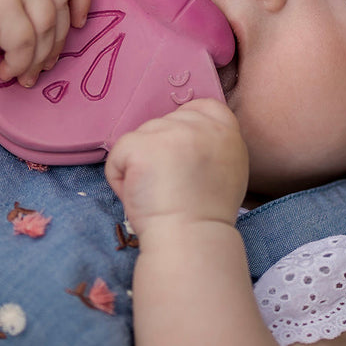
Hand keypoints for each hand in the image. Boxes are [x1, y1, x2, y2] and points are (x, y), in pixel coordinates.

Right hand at [0, 0, 89, 85]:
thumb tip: (72, 15)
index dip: (80, 0)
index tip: (80, 23)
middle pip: (59, 5)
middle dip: (57, 41)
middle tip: (46, 64)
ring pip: (46, 27)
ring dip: (38, 57)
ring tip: (24, 73)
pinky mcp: (0, 3)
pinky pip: (25, 43)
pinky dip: (19, 63)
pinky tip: (5, 70)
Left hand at [105, 99, 248, 235]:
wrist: (191, 239)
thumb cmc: (205, 216)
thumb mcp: (228, 170)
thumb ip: (212, 145)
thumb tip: (184, 139)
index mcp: (226, 131)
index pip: (201, 106)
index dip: (183, 126)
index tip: (180, 155)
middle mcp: (200, 125)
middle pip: (164, 123)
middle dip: (158, 151)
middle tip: (170, 186)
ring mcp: (170, 132)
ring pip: (139, 138)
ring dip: (139, 166)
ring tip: (156, 194)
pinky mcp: (141, 145)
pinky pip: (118, 155)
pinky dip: (120, 179)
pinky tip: (139, 197)